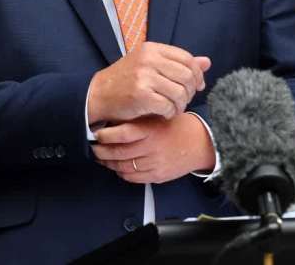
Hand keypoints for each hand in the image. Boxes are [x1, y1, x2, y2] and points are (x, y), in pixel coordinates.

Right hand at [87, 42, 209, 123]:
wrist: (98, 95)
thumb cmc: (125, 81)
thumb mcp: (149, 65)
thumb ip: (178, 63)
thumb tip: (207, 62)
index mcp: (151, 49)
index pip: (187, 58)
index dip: (196, 74)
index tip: (196, 86)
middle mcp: (148, 59)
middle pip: (187, 76)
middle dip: (189, 92)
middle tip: (182, 100)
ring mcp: (144, 76)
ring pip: (180, 93)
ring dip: (180, 105)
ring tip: (172, 108)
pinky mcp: (141, 95)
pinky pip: (168, 106)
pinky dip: (170, 113)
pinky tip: (163, 114)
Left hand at [91, 114, 215, 183]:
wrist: (200, 143)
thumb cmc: (176, 127)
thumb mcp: (157, 116)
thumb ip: (137, 120)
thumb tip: (110, 122)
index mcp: (151, 130)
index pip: (123, 134)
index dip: (106, 136)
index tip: (97, 134)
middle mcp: (152, 148)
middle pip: (119, 153)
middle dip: (101, 151)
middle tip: (94, 147)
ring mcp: (155, 164)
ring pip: (123, 167)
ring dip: (109, 163)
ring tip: (102, 157)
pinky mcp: (158, 176)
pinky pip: (133, 178)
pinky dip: (122, 173)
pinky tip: (118, 166)